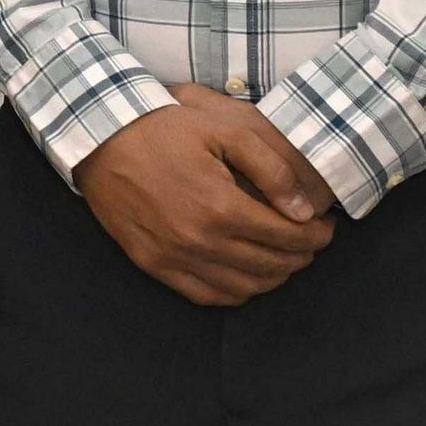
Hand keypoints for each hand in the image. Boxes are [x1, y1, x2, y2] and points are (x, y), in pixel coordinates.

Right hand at [77, 84, 336, 306]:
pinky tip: (245, 275)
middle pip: (272, 265)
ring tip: (282, 257)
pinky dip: (236, 292)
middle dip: (302, 255)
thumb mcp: (224, 129)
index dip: (318, 235)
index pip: (288, 236)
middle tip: (310, 240)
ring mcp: (174, 257)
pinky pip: (206, 296)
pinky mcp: (153, 264)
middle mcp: (199, 240)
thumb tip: (304, 210)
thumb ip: (272, 168)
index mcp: (221, 207)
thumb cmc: (163, 129)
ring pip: (244, 288)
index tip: (326, 226)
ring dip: (274, 277)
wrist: (100, 137)